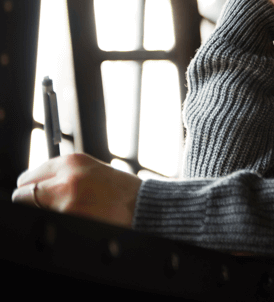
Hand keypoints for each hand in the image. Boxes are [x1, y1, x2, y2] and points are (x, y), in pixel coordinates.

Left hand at [11, 153, 141, 227]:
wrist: (143, 206)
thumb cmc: (120, 190)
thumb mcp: (91, 170)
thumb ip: (63, 174)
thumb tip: (36, 185)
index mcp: (71, 161)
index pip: (29, 176)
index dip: (33, 186)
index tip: (38, 193)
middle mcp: (65, 177)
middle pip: (21, 193)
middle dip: (30, 200)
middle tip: (46, 206)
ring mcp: (65, 200)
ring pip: (30, 210)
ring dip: (42, 212)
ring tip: (65, 211)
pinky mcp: (68, 217)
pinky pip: (48, 221)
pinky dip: (55, 222)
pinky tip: (74, 218)